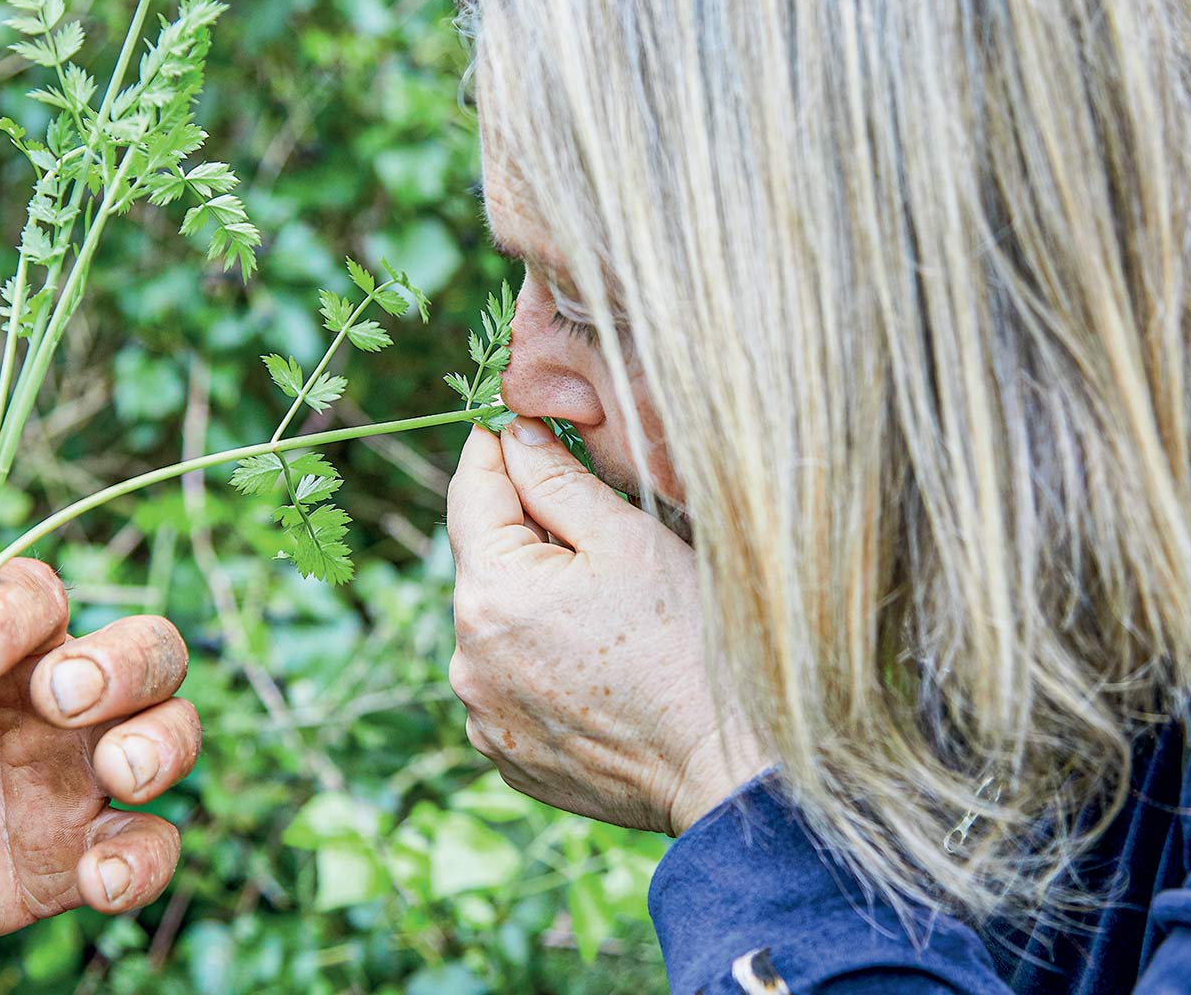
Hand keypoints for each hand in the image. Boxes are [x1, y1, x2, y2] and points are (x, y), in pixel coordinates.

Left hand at [0, 559, 198, 970]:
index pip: (39, 598)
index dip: (7, 616)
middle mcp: (51, 699)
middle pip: (147, 649)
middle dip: (124, 664)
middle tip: (59, 697)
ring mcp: (70, 777)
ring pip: (171, 733)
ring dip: (161, 744)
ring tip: (117, 771)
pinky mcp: (70, 858)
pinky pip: (146, 850)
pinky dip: (143, 862)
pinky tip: (99, 877)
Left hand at [445, 419, 763, 834]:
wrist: (724, 768)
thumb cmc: (688, 645)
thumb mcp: (627, 538)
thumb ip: (556, 478)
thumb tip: (513, 434)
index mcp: (489, 592)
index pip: (469, 493)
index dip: (492, 448)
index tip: (512, 422)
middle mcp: (465, 657)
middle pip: (483, 561)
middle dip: (527, 532)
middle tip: (594, 525)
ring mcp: (482, 713)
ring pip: (496, 624)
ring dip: (533, 601)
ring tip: (608, 612)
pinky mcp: (505, 753)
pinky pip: (510, 682)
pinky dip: (540, 662)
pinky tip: (598, 665)